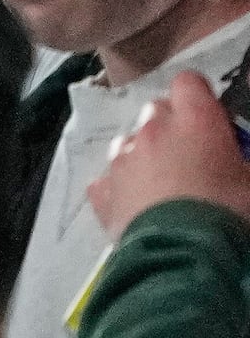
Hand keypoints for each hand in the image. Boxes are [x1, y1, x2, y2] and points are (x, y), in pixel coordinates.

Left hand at [92, 71, 249, 234]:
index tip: (211, 117)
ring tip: (165, 182)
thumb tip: (236, 162)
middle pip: (157, 110)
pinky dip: (121, 186)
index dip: (199, 96)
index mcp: (194, 120)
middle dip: (174, 125)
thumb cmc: (228, 212)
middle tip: (194, 154)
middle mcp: (151, 130)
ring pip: (129, 141)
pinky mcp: (102, 191)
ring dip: (145, 153)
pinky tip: (138, 204)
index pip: (189, 82)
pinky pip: (108, 179)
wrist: (182, 256)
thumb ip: (243, 162)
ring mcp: (121, 159)